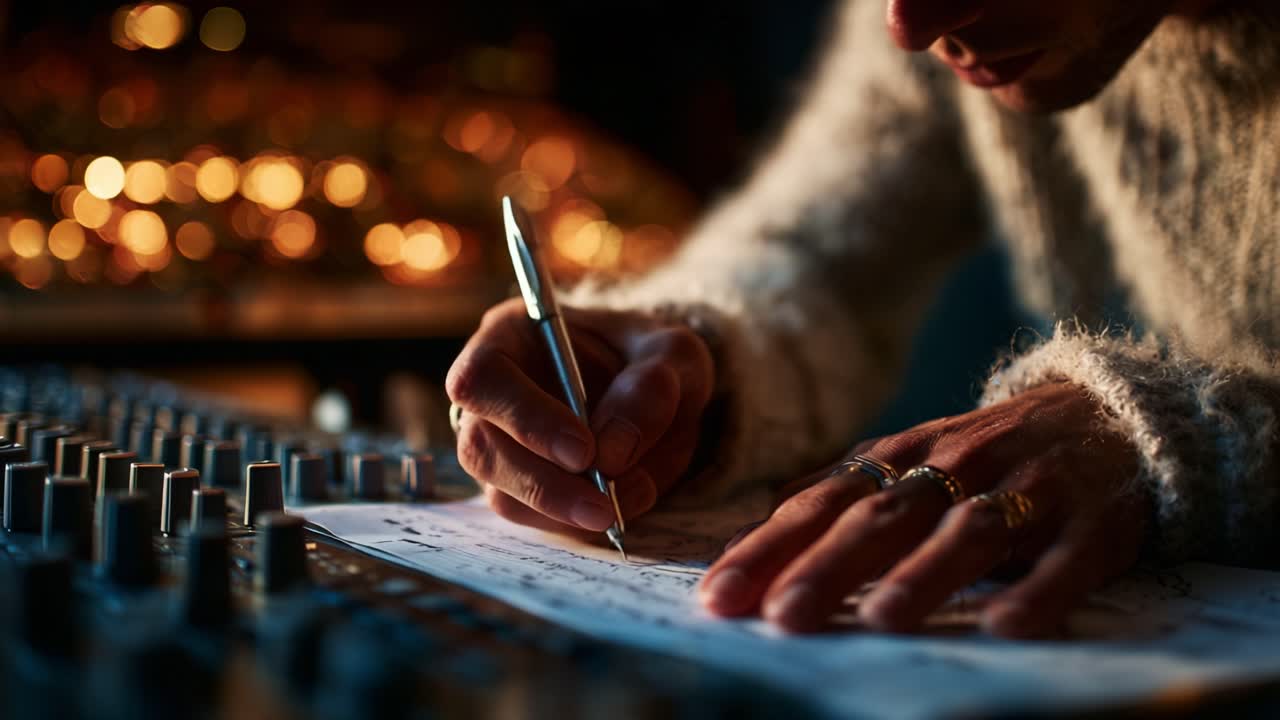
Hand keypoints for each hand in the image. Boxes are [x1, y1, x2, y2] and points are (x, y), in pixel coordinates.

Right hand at [447, 298, 713, 533]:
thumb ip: (649, 389)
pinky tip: (614, 508)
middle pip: (480, 448)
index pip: (481, 378)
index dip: (525, 419)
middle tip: (604, 507)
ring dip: (561, 511)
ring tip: (618, 507)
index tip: (583, 451)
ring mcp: (496, 446)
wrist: (659, 396)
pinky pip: (531, 520)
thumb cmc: (653, 360)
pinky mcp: (517, 490)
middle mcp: (489, 394)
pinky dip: (573, 524)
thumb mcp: (672, 355)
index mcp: (508, 336)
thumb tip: (611, 453)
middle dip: (544, 486)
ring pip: (502, 495)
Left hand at [698, 382, 1148, 637]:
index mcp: (901, 455)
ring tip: (880, 620)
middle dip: (827, 567)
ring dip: (923, 575)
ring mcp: (1026, 489)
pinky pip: (1065, 558)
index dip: (769, 549)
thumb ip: (842, 490)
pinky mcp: (1091, 520)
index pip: (821, 504)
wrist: (1109, 413)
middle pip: (881, 516)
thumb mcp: (910, 457)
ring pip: (967, 531)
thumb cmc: (988, 454)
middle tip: (779, 618)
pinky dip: (1039, 590)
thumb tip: (757, 527)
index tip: (718, 596)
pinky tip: (1008, 626)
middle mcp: (955, 465)